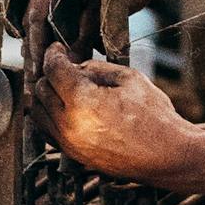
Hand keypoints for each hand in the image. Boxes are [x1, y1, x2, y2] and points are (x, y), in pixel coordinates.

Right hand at [23, 0, 164, 56]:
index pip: (38, 12)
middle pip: (42, 13)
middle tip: (49, 67)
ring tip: (73, 59)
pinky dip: (77, 24)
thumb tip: (69, 59)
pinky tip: (90, 43)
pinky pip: (69, 5)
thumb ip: (87, 32)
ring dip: (65, 35)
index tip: (38, 66)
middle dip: (48, 42)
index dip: (37, 42)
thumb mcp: (110, 7)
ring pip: (56, 12)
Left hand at [30, 44, 199, 185]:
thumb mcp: (131, 79)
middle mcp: (69, 125)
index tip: (57, 48)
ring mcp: (69, 143)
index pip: (53, 70)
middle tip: (66, 66)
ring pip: (38, 113)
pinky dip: (49, 116)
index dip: (53, 53)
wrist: (167, 156)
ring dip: (46, 96)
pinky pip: (47, 131)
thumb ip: (98, 69)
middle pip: (41, 90)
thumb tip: (78, 68)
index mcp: (82, 101)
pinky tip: (66, 108)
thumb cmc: (155, 117)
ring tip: (64, 86)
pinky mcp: (73, 155)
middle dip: (51, 73)